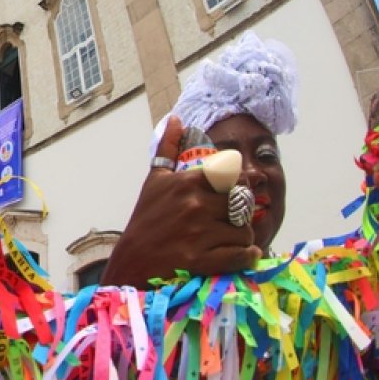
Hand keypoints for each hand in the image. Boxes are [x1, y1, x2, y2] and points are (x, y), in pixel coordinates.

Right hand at [102, 116, 259, 287]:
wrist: (132, 261)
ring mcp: (198, 233)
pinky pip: (240, 255)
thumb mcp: (155, 180)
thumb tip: (176, 119)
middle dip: (240, 214)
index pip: (232, 175)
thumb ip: (168, 148)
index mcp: (186, 182)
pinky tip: (243, 255)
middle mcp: (194, 205)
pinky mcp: (201, 260)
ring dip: (242, 238)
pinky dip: (246, 257)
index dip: (237, 186)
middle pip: (242, 204)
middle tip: (230, 221)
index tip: (229, 196)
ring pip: (244, 231)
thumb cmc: (146, 219)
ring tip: (229, 240)